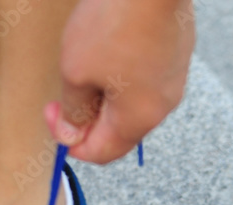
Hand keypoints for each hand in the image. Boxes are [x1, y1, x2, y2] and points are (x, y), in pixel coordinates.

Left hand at [45, 0, 194, 163]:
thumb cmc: (114, 23)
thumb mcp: (76, 72)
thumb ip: (73, 110)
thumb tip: (72, 133)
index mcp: (138, 119)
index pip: (102, 153)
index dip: (72, 143)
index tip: (55, 116)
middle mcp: (163, 105)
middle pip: (119, 129)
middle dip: (88, 116)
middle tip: (65, 91)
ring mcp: (174, 77)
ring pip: (132, 101)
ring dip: (105, 93)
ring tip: (86, 62)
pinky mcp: (177, 52)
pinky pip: (146, 77)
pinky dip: (124, 73)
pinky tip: (109, 46)